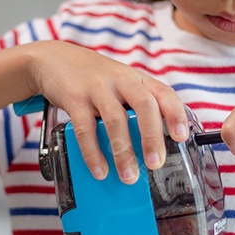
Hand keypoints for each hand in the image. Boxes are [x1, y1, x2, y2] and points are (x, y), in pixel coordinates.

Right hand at [21, 41, 188, 183]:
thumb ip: (135, 109)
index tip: (181, 137)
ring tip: (128, 175)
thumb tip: (149, 149)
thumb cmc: (93, 78)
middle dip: (151, 137)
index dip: (175, 115)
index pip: (163, 93)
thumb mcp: (120, 84)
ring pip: (115, 119)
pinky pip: (85, 128)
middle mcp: (121, 80)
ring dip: (123, 151)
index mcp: (137, 79)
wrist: (52, 59)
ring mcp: (97, 88)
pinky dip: (93, 152)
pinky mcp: (74, 99)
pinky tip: (100, 169)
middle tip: (155, 163)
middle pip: (144, 106)